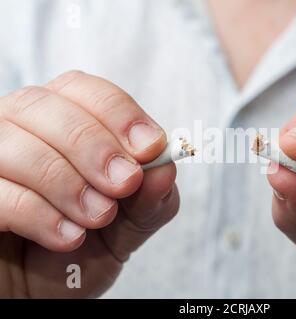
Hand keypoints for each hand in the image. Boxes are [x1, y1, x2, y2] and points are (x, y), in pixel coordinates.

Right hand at [0, 71, 178, 297]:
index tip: (150, 147)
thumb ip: (150, 200)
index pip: (85, 90)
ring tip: (98, 217)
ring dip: (67, 182)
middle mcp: (18, 130)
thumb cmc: (84, 252)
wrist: (42, 295)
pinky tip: (68, 237)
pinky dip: (36, 213)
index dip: (119, 114)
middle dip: (95, 146)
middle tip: (125, 184)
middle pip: (45, 105)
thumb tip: (166, 167)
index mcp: (61, 124)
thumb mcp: (128, 228)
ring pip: (15, 144)